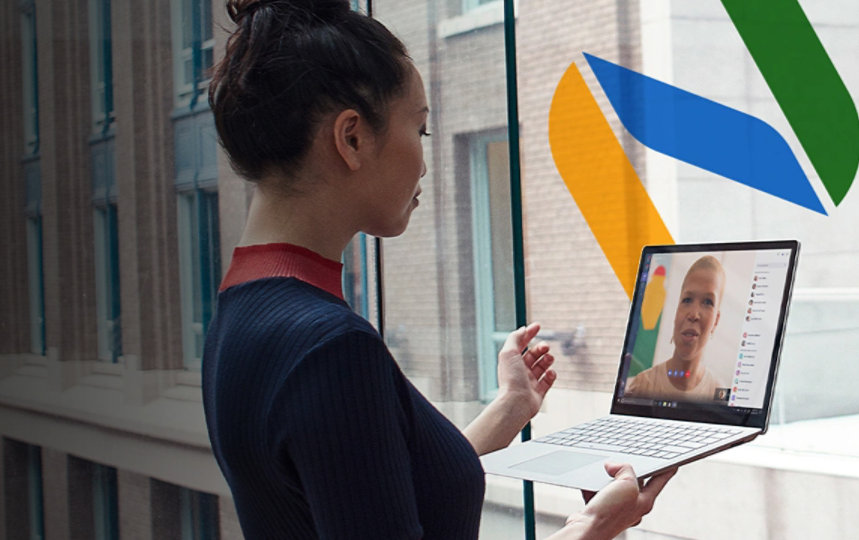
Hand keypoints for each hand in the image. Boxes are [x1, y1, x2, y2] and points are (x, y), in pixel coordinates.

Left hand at [497, 323, 556, 422]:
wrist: (516, 403)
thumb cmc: (511, 378)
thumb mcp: (509, 352)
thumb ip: (515, 338)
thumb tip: (523, 329)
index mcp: (511, 361)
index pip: (521, 343)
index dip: (529, 333)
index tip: (538, 325)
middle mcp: (520, 371)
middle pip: (533, 355)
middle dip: (541, 348)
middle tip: (545, 347)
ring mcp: (529, 382)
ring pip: (542, 366)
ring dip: (547, 360)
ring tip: (549, 358)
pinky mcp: (538, 393)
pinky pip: (548, 381)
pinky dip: (551, 375)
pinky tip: (550, 373)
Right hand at [561, 463, 675, 539]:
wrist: (585, 531)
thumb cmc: (608, 514)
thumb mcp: (626, 485)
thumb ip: (626, 470)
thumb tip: (613, 465)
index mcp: (644, 502)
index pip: (659, 481)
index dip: (666, 469)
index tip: (673, 463)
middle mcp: (632, 507)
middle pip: (636, 482)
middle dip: (629, 470)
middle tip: (626, 460)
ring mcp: (616, 509)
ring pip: (615, 486)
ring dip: (608, 477)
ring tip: (603, 471)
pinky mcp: (600, 510)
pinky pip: (599, 492)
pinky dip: (593, 486)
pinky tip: (589, 483)